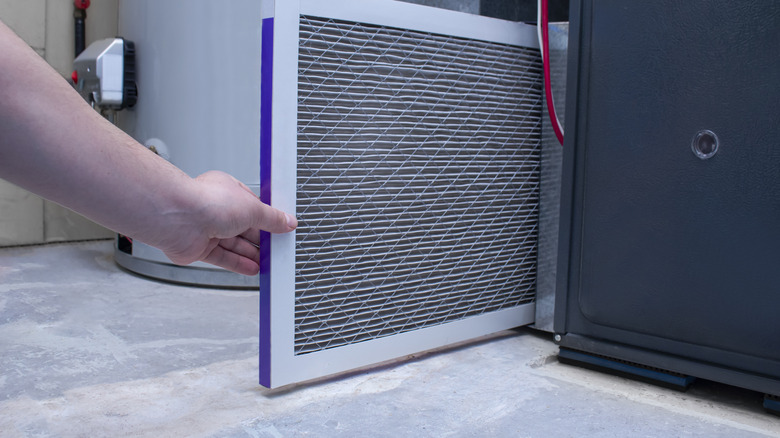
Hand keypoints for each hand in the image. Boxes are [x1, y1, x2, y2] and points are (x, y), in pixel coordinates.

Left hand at [155, 171, 296, 275]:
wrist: (178, 218)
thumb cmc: (206, 202)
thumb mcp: (252, 208)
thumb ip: (271, 218)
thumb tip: (287, 222)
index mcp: (228, 190)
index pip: (252, 206)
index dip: (267, 218)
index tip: (280, 228)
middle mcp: (215, 208)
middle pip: (244, 227)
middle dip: (260, 239)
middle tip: (276, 248)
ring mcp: (206, 228)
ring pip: (234, 244)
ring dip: (251, 254)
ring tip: (268, 262)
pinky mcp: (198, 248)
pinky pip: (223, 257)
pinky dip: (238, 263)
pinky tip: (252, 268)